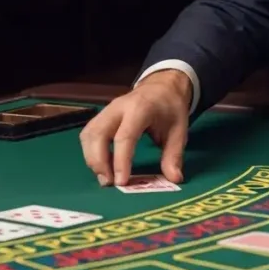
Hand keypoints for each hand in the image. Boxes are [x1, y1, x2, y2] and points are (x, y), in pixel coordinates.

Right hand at [80, 70, 190, 186]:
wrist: (162, 86)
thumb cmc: (170, 108)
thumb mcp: (179, 129)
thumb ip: (174, 154)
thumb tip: (174, 179)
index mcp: (140, 108)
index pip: (124, 136)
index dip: (120, 160)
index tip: (121, 182)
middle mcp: (118, 108)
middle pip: (98, 134)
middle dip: (99, 161)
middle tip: (108, 183)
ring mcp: (107, 110)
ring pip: (89, 134)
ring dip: (92, 158)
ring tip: (105, 178)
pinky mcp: (101, 116)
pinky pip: (89, 134)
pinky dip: (90, 152)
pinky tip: (102, 165)